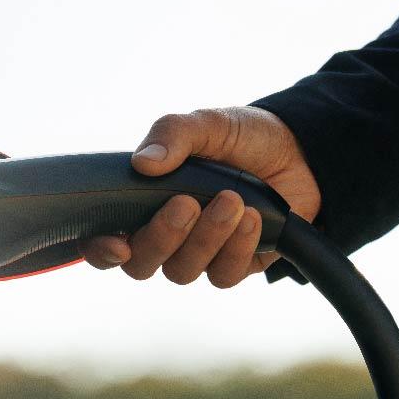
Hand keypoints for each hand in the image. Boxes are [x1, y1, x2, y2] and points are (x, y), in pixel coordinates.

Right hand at [81, 107, 320, 287]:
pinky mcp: (234, 264)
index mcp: (142, 203)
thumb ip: (173, 135)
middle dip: (163, 237)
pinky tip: (253, 217)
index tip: (119, 242)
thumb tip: (143, 163)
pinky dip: (237, 247)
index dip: (101, 250)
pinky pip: (225, 274)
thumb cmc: (239, 137)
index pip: (104, 239)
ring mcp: (199, 254)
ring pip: (184, 271)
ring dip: (207, 237)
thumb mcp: (207, 124)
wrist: (296, 150)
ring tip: (233, 199)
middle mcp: (165, 235)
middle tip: (188, 203)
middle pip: (142, 264)